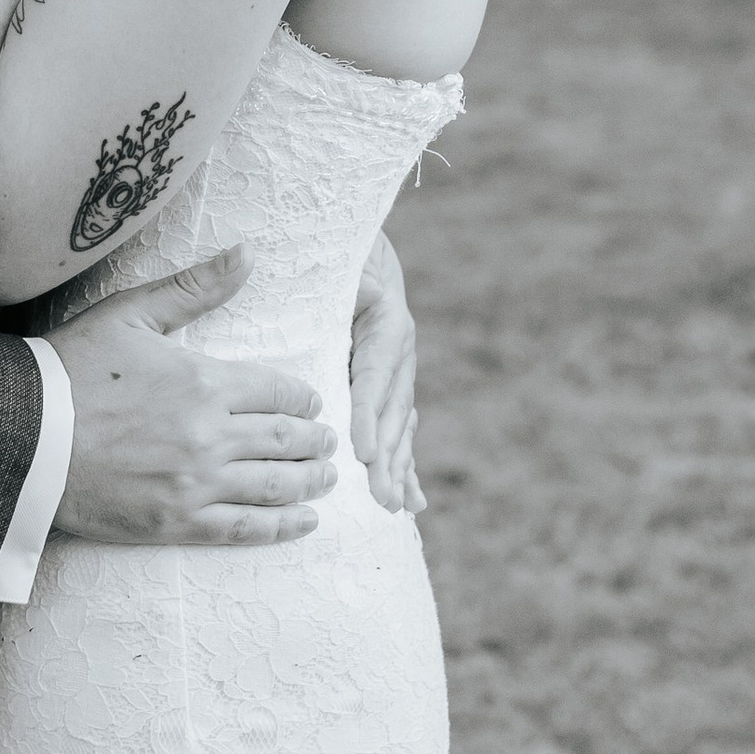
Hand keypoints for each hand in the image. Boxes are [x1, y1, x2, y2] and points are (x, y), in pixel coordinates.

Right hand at [50, 246, 337, 547]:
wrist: (21, 438)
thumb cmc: (71, 369)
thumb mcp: (130, 315)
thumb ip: (194, 288)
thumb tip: (247, 253)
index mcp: (204, 381)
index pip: (279, 391)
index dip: (303, 398)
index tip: (312, 402)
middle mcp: (210, 435)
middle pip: (286, 439)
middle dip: (315, 440)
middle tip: (329, 442)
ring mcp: (195, 483)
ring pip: (275, 485)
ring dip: (310, 481)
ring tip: (327, 478)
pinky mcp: (176, 523)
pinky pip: (245, 528)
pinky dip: (283, 526)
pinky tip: (305, 522)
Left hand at [349, 231, 420, 515]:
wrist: (361, 248)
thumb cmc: (341, 258)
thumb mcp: (344, 265)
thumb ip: (351, 284)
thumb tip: (362, 293)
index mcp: (387, 325)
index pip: (375, 377)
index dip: (368, 415)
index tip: (361, 451)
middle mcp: (401, 353)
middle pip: (392, 413)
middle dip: (386, 458)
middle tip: (377, 497)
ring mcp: (401, 374)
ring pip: (399, 428)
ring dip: (397, 469)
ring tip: (393, 505)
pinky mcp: (392, 390)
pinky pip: (399, 432)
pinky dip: (405, 467)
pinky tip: (413, 502)